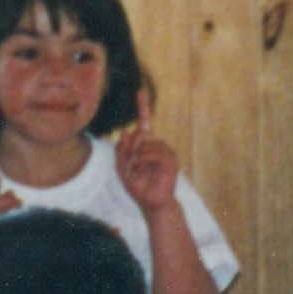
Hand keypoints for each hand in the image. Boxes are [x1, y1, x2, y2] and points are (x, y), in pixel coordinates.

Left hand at [114, 87, 183, 214]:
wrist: (152, 203)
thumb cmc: (138, 186)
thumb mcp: (122, 168)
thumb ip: (121, 151)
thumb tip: (126, 132)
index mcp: (146, 145)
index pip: (145, 122)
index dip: (143, 106)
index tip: (140, 91)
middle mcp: (157, 145)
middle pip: (140, 134)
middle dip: (131, 151)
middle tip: (132, 166)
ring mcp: (165, 151)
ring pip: (145, 144)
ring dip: (137, 158)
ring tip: (139, 171)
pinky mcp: (171, 160)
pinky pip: (152, 153)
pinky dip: (144, 161)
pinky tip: (144, 169)